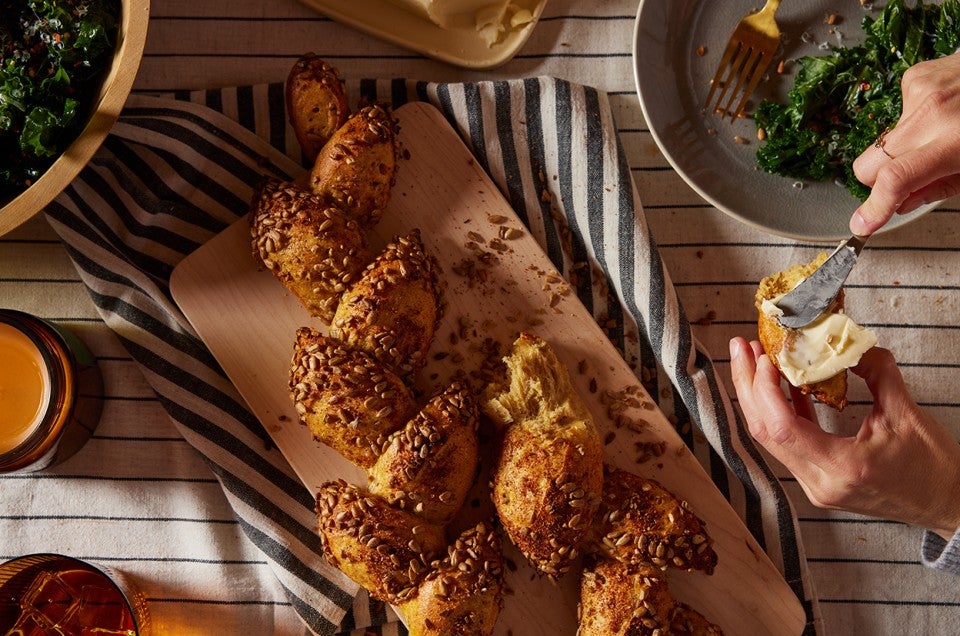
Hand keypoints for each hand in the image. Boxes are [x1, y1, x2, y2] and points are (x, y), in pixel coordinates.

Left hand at [729, 336, 959, 538]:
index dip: (765, 388)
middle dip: (748, 385)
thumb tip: (852, 342)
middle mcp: (819, 482)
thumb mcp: (907, 413)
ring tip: (755, 358)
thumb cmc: (933, 466)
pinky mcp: (818, 481)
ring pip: (771, 438)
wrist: (948, 506)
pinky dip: (781, 411)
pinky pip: (788, 443)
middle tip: (742, 348)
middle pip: (764, 432)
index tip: (764, 356)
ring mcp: (815, 485)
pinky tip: (783, 383)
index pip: (782, 427)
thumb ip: (877, 373)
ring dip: (759, 396)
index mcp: (842, 467)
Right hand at [850, 52, 959, 235]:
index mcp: (953, 142)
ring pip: (881, 142)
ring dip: (903, 146)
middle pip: (867, 165)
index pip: (895, 180)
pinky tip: (940, 112)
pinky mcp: (913, 78)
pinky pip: (896, 116)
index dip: (874, 207)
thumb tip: (900, 204)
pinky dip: (914, 121)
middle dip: (877, 178)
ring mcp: (918, 93)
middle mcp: (931, 115)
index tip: (862, 224)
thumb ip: (938, 188)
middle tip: (906, 176)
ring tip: (940, 133)